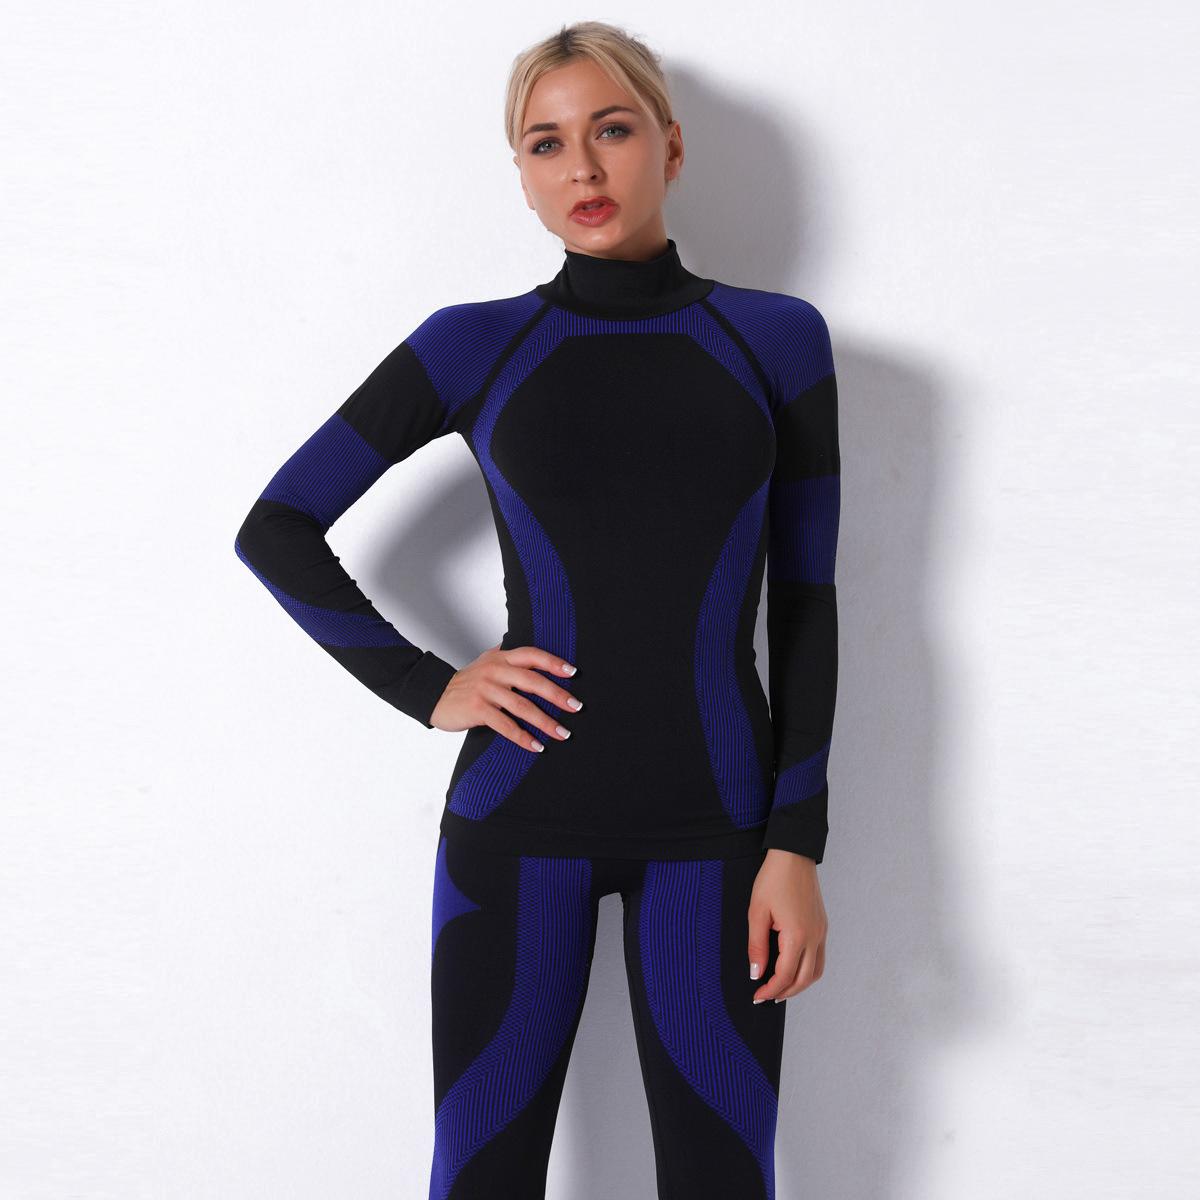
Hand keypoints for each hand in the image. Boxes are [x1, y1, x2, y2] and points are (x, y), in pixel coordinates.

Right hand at [429, 642, 581, 751]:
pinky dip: (523, 737)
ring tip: (563, 733)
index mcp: (501, 658)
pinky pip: (505, 725)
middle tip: (576, 706)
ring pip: (522, 706)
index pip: (531, 655)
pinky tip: (536, 746)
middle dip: (557, 694)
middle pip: (532, 681)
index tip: (573, 672)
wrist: (435, 695)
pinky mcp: (477, 710)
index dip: (553, 662)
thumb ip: (510, 658)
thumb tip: (538, 655)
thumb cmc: (467, 682)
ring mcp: (485, 690)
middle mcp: (495, 671)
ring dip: (545, 722)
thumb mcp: (487, 662)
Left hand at [747, 848, 826, 1002]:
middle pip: (804, 979)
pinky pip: (820, 957)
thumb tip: (756, 973)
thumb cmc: (773, 879)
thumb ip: (756, 946)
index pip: (785, 975)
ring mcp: (821, 932)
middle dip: (785, 993)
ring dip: (800, 984)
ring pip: (816, 971)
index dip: (770, 990)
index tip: (757, 995)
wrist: (794, 855)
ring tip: (781, 989)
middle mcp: (814, 937)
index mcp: (797, 935)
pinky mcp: (823, 925)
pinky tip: (794, 968)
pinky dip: (808, 970)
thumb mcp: (757, 912)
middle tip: (767, 997)